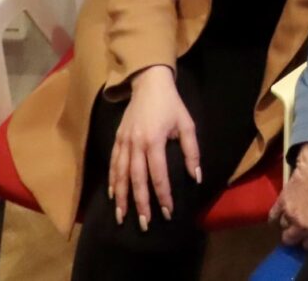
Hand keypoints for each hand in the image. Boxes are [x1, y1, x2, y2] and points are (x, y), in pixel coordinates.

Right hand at [109, 65, 200, 230]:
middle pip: (136, 179)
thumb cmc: (172, 105)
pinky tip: (112, 195)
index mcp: (155, 140)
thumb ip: (192, 151)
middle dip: (141, 203)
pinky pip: (113, 164)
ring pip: (120, 175)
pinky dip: (112, 181)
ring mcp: (124, 142)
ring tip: (122, 217)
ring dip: (121, 198)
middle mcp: (136, 143)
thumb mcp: (187, 124)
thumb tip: (195, 177)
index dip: (163, 195)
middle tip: (145, 224)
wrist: (149, 83)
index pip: (159, 174)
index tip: (168, 212)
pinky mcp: (117, 139)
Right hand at [269, 143, 307, 248]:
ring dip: (287, 223)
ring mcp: (290, 214)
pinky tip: (277, 216)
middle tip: (298, 229)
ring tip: (291, 218)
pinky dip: (274, 217)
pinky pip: (273, 215)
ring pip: (283, 227)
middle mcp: (302, 225)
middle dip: (294, 236)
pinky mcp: (281, 202)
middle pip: (291, 239)